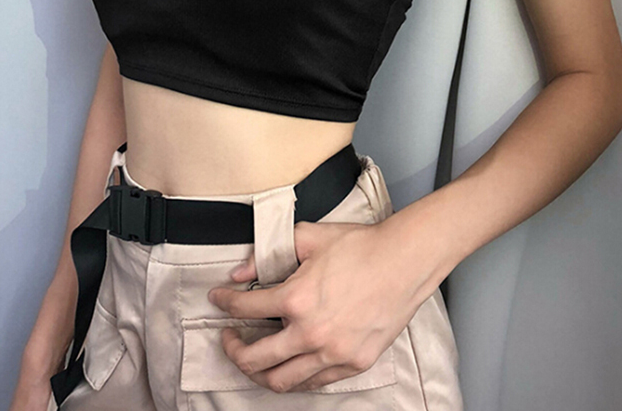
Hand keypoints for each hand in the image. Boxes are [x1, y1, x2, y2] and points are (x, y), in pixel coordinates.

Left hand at [207, 218, 432, 392]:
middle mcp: (310, 333)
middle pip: (254, 358)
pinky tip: (289, 364)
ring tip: (253, 359)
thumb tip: (240, 272)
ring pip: (281, 380)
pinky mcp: (353, 364)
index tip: (218, 300)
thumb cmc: (360, 246)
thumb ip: (269, 253)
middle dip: (232, 349)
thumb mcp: (309, 238)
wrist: (403, 261)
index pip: (245, 308)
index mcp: (295, 299)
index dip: (224, 303)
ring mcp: (332, 353)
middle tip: (228, 338)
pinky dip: (295, 377)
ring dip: (259, 372)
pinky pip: (314, 383)